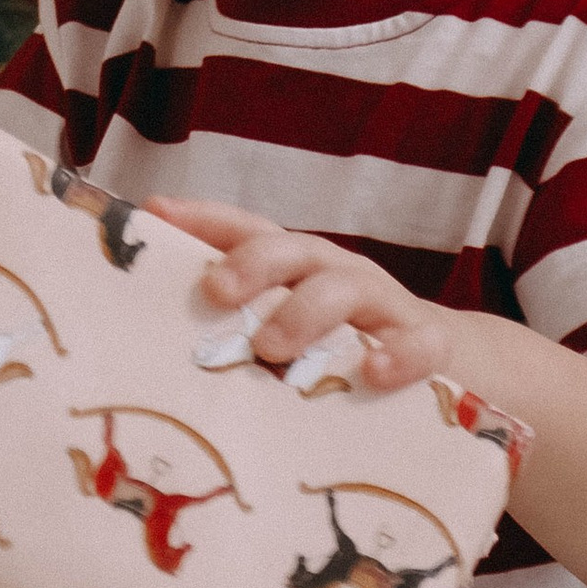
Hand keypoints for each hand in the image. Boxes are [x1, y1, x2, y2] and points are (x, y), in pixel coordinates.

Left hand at [149, 201, 454, 394]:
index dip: (203, 218)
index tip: (155, 214)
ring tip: (270, 346)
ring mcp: (385, 305)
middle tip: (216, 291)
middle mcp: (336, 274)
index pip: (247, 231)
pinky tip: (372, 373)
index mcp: (296, 268)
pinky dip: (399, 354)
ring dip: (305, 312)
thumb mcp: (285, 325)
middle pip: (292, 251)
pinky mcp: (430, 344)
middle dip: (252, 264)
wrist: (444, 358)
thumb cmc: (342, 344)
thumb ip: (230, 322)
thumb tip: (142, 320)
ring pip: (347, 288)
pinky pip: (420, 342)